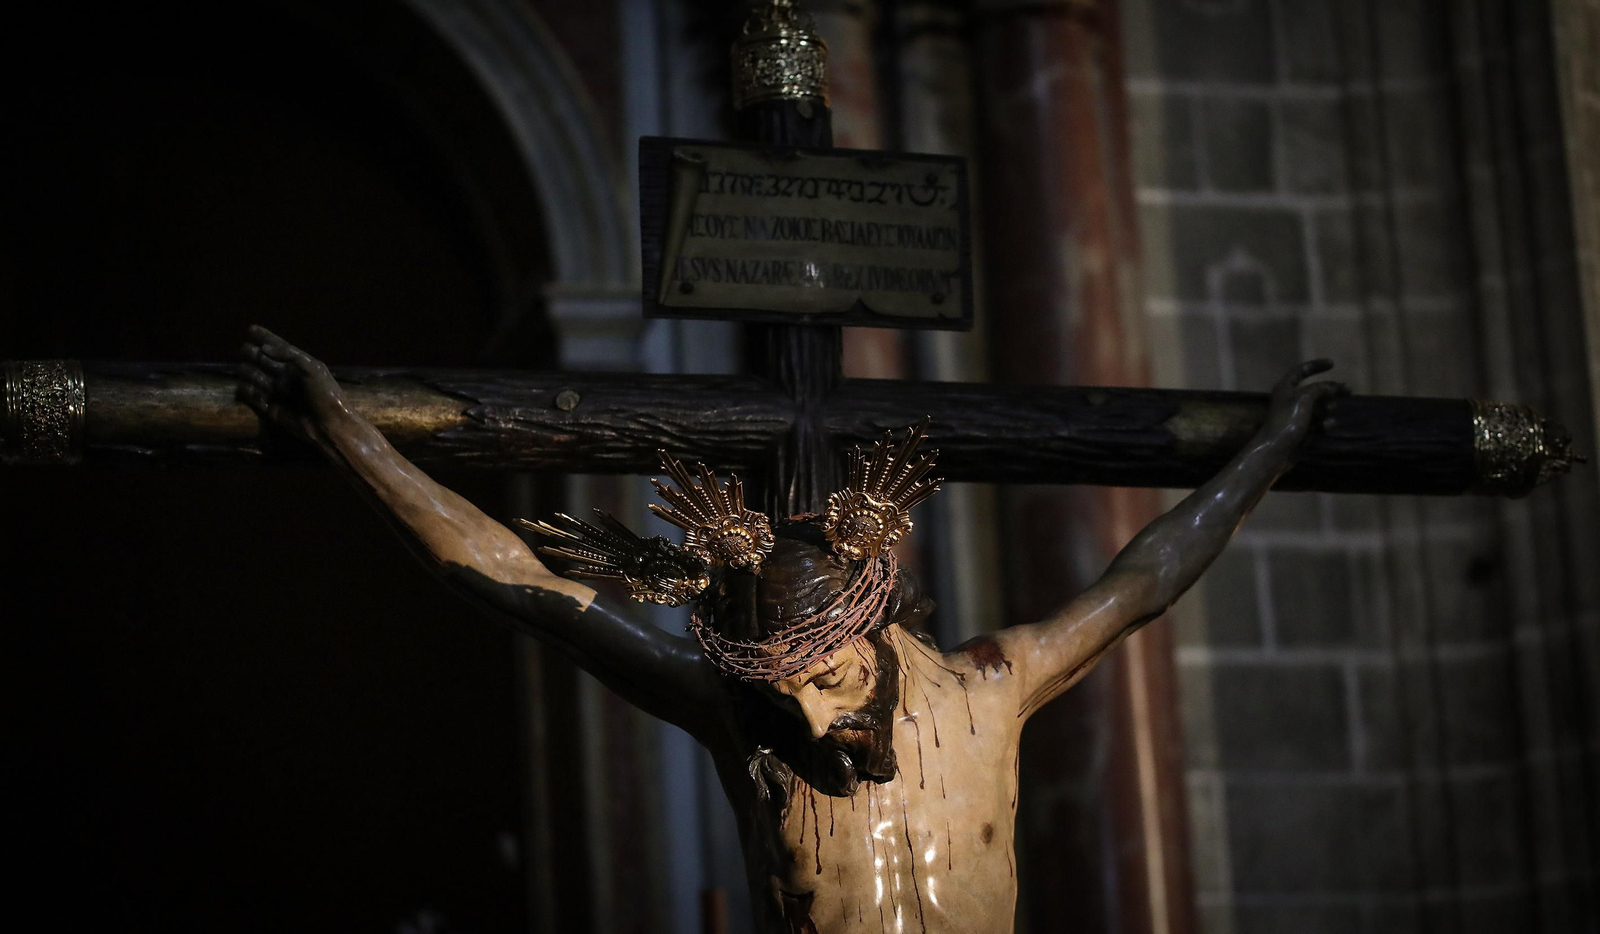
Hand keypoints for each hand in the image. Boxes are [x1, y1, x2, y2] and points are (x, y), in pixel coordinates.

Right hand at [236, 325, 344, 443]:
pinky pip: (253, 397)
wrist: (329, 424)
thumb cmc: (325, 394)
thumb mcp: (312, 368)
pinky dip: (247, 391)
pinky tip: (244, 387)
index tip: (250, 328)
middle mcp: (286, 376)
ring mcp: (277, 392)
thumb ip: (289, 354)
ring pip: (255, 376)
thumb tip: (264, 348)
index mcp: (297, 364)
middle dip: (253, 354)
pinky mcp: (271, 409)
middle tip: (245, 350)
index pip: (278, 347)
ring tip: (247, 370)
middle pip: (263, 360)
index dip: (264, 337)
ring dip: (249, 372)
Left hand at [1262, 359, 1346, 445]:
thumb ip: (1320, 389)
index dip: (1315, 365)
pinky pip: (1318, 423)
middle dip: (1331, 390)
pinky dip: (1324, 423)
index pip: (1301, 371)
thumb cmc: (1287, 420)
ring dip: (1327, 408)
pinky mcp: (1302, 431)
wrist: (1277, 450)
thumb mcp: (1304, 398)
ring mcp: (1296, 416)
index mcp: (1286, 388)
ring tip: (1330, 410)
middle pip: (1314, 390)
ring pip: (1319, 408)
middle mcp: (1290, 400)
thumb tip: (1332, 387)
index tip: (1333, 364)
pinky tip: (1326, 427)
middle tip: (1349, 391)